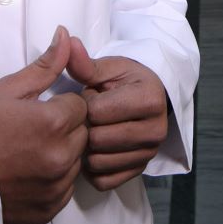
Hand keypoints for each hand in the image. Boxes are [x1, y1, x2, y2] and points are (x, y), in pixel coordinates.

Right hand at [0, 28, 89, 223]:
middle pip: (83, 134)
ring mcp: (56, 186)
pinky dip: (54, 181)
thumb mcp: (9, 90)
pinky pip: (66, 189)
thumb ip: (45, 66)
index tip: (41, 111)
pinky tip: (29, 173)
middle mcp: (61, 157)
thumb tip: (65, 35)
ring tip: (30, 152)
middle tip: (34, 131)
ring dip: (63, 155)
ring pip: (77, 162)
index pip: (82, 106)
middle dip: (66, 129)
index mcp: (53, 123)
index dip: (62, 106)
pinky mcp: (49, 208)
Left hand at [64, 36, 169, 190]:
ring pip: (97, 163)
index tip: (90, 96)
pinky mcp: (139, 171)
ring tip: (92, 130)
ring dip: (85, 149)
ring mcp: (149, 154)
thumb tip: (66, 42)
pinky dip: (91, 169)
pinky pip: (102, 181)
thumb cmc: (125, 81)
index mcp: (150, 100)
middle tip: (89, 116)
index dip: (84, 104)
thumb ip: (85, 63)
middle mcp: (156, 131)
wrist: (149, 99)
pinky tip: (94, 150)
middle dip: (85, 127)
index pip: (97, 112)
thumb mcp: (108, 67)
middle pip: (97, 140)